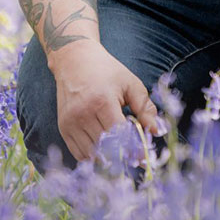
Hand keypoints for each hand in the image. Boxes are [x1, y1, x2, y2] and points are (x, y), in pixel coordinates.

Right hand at [47, 40, 162, 161]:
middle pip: (105, 147)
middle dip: (122, 156)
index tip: (143, 158)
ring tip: (119, 154)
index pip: (119, 135)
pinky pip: (78, 153)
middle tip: (133, 158)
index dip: (132, 149)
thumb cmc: (107, 72)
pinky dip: (92, 157)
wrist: (74, 61)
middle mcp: (83, 114)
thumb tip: (156, 131)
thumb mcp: (131, 84)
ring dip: (107, 158)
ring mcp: (71, 122)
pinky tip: (103, 151)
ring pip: (91, 154)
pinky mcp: (63, 128)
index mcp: (102, 101)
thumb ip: (145, 108)